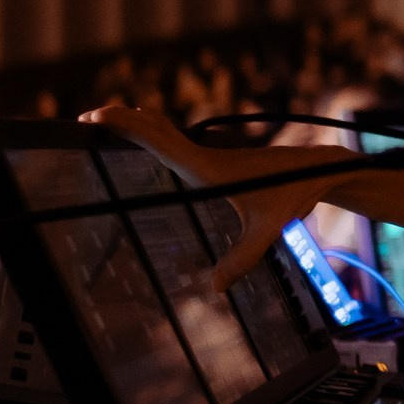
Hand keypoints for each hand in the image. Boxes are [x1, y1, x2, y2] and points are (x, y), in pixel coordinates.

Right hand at [80, 105, 357, 285]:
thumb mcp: (267, 231)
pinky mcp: (221, 162)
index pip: (159, 142)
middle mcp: (206, 158)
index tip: (97, 114)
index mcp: (208, 169)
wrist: (318, 170)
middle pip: (156, 131)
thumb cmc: (293, 196)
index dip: (127, 126)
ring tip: (106, 118)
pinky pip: (180, 142)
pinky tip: (153, 136)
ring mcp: (213, 158)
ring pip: (168, 133)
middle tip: (85, 115)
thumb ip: (242, 259)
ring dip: (138, 123)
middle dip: (121, 119)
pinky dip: (158, 134)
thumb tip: (215, 288)